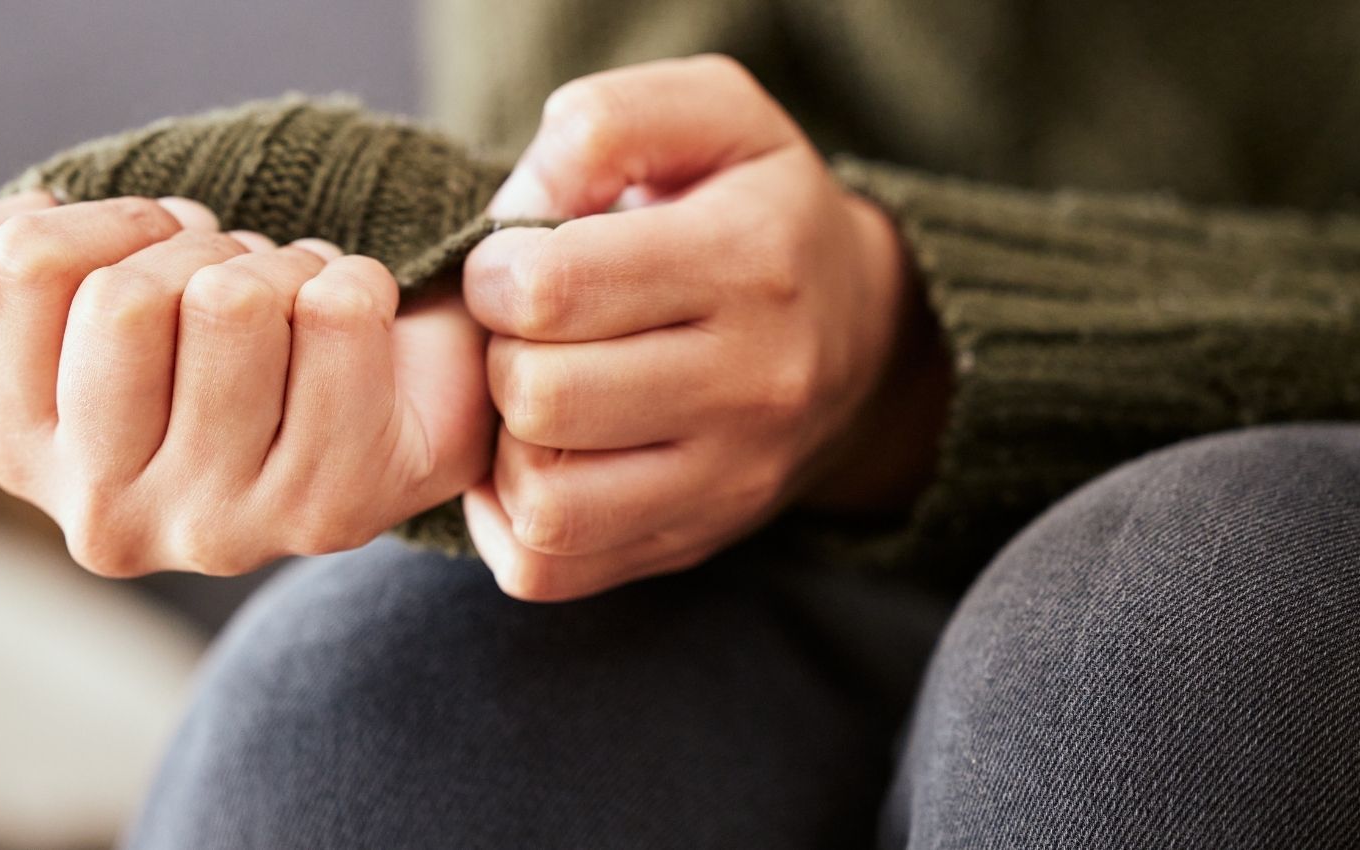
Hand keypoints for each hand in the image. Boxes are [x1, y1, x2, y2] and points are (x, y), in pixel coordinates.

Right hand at [0, 196, 492, 576]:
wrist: (389, 395)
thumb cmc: (225, 334)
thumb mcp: (92, 282)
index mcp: (18, 450)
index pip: (29, 264)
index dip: (120, 223)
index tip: (165, 254)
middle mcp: (100, 517)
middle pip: (126, 297)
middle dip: (202, 251)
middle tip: (240, 289)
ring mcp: (214, 531)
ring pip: (233, 302)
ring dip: (282, 269)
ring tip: (294, 314)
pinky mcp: (327, 514)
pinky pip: (339, 313)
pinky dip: (357, 285)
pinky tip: (354, 338)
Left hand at [461, 55, 950, 600]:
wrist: (864, 332)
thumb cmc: (754, 208)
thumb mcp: (710, 117)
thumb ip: (607, 124)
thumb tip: (521, 211)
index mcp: (750, 259)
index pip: (554, 289)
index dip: (496, 270)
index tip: (514, 265)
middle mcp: (754, 383)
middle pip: (540, 398)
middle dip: (499, 355)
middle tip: (521, 333)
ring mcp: (730, 480)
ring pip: (544, 501)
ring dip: (504, 446)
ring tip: (529, 397)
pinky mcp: (695, 544)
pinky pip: (550, 567)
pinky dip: (507, 521)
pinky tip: (528, 461)